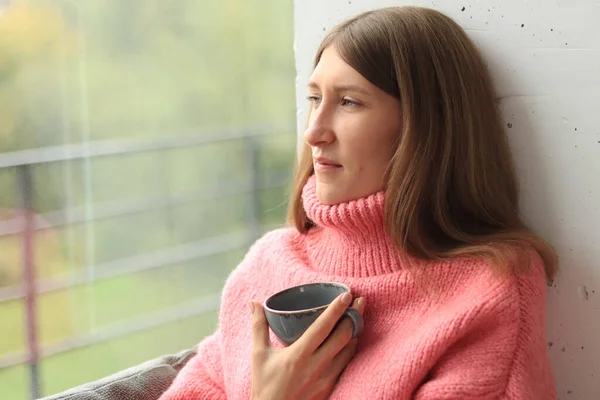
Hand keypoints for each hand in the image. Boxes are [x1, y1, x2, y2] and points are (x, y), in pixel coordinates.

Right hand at [249, 292, 365, 399]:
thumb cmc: (265, 385)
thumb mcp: (259, 355)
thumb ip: (258, 326)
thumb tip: (253, 303)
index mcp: (298, 355)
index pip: (323, 327)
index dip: (337, 309)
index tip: (347, 294)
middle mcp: (316, 366)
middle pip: (343, 336)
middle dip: (355, 315)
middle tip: (360, 300)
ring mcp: (326, 378)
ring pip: (349, 350)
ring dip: (355, 332)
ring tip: (358, 316)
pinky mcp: (331, 387)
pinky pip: (346, 364)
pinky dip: (351, 349)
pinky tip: (352, 340)